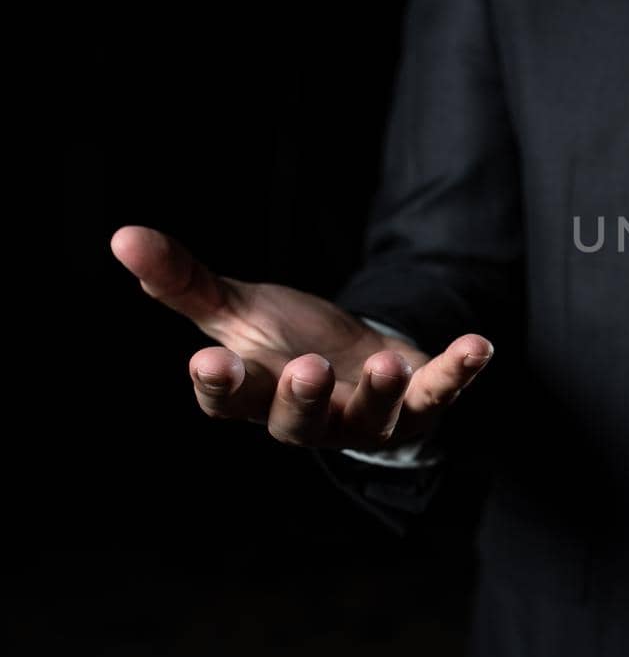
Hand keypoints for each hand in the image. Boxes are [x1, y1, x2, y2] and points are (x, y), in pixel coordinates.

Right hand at [110, 225, 492, 449]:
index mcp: (257, 396)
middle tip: (304, 367)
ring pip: (370, 417)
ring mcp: (366, 418)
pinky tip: (478, 346)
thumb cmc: (288, 340)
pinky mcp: (417, 406)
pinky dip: (458, 370)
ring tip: (383, 364)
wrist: (359, 361)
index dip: (218, 385)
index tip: (209, 359)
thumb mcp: (238, 307)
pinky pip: (439, 393)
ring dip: (379, 392)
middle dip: (301, 397)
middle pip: (297, 421)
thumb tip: (122, 236)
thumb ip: (185, 282)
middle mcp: (310, 418)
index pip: (227, 401)